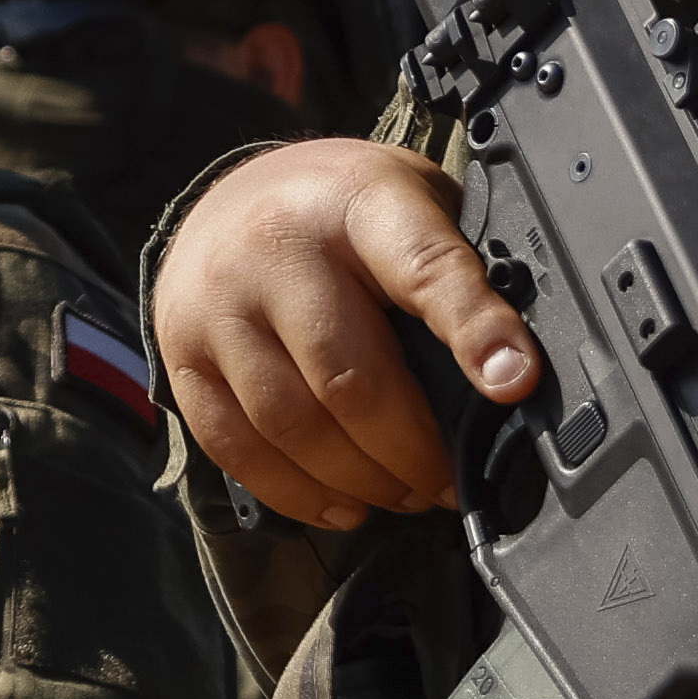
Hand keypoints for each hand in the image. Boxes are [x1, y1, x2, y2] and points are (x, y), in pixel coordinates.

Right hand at [149, 141, 538, 531]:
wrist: (230, 196)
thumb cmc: (342, 213)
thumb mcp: (411, 205)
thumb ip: (455, 273)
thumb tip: (511, 369)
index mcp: (358, 202)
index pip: (423, 268)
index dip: (474, 330)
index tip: (515, 382)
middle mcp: (277, 248)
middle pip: (349, 377)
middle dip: (411, 449)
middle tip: (446, 480)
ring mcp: (219, 304)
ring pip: (291, 424)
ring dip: (358, 480)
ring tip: (401, 493)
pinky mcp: (182, 353)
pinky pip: (236, 445)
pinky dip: (295, 491)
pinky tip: (341, 502)